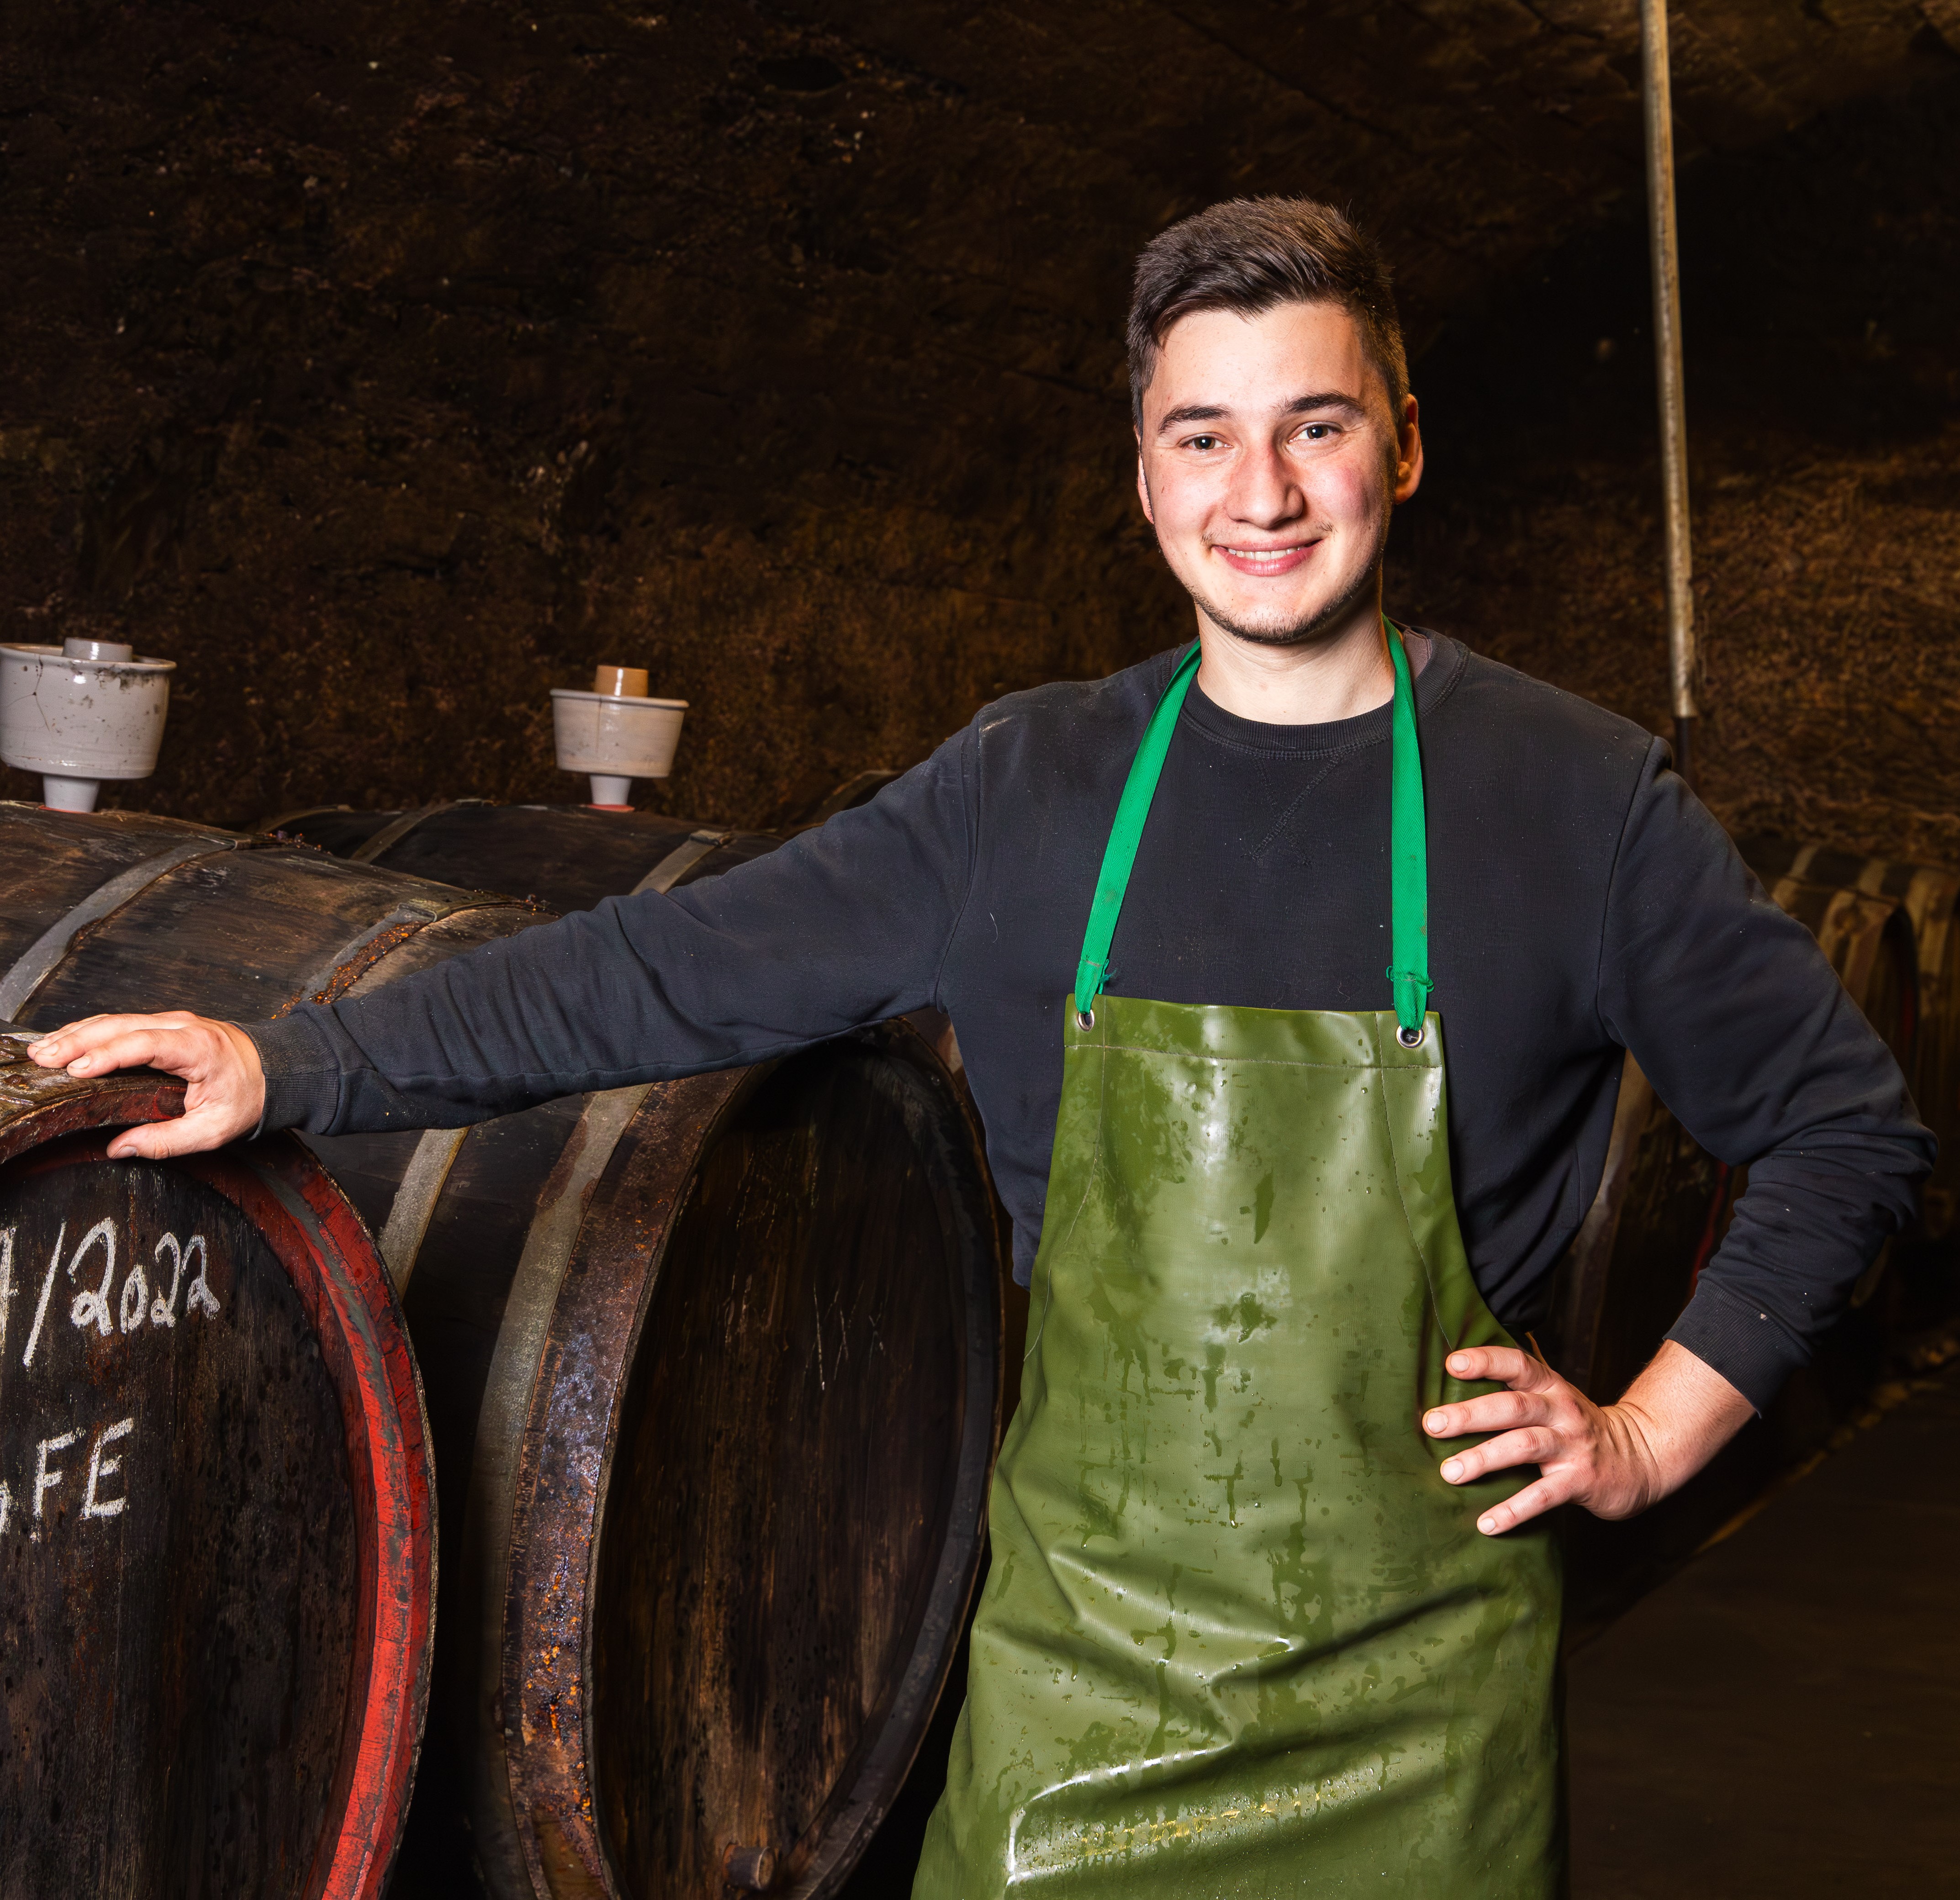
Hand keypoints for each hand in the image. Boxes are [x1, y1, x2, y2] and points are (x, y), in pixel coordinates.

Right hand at [26, 1012, 266, 1158]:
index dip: (107, 1055)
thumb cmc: (250, 1097)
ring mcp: (174, 1022)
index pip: (143, 1044)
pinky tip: (68, 1042)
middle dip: (77, 1041)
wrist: (279, 1069)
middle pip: (120, 1025)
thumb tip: (119, 1149)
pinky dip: (92, 1031)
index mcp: (198, 1048)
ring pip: (117, 1020)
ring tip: (42, 1051)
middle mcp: (183, 1027)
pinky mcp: (167, 1025)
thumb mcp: (214, 1129)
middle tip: (42, 1059)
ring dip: (77, 1034)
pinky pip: (123, 1023)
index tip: (76, 1068)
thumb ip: (167, 1141)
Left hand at [1422, 1339, 1754, 1535]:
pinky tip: (1487, 1523)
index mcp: (1550, 1387)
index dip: (1487, 1360)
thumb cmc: (1577, 1427)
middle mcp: (1561, 1411)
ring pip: (1525, 1446)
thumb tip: (1453, 1372)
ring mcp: (1572, 1446)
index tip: (1452, 1363)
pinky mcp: (1581, 1481)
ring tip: (1450, 1473)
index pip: (1518, 1364)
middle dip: (1471, 1414)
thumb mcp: (1553, 1398)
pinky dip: (1515, 1510)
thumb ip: (1515, 1387)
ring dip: (1485, 1458)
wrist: (1641, 1457)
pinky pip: (1544, 1496)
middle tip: (1432, 1424)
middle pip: (1514, 1406)